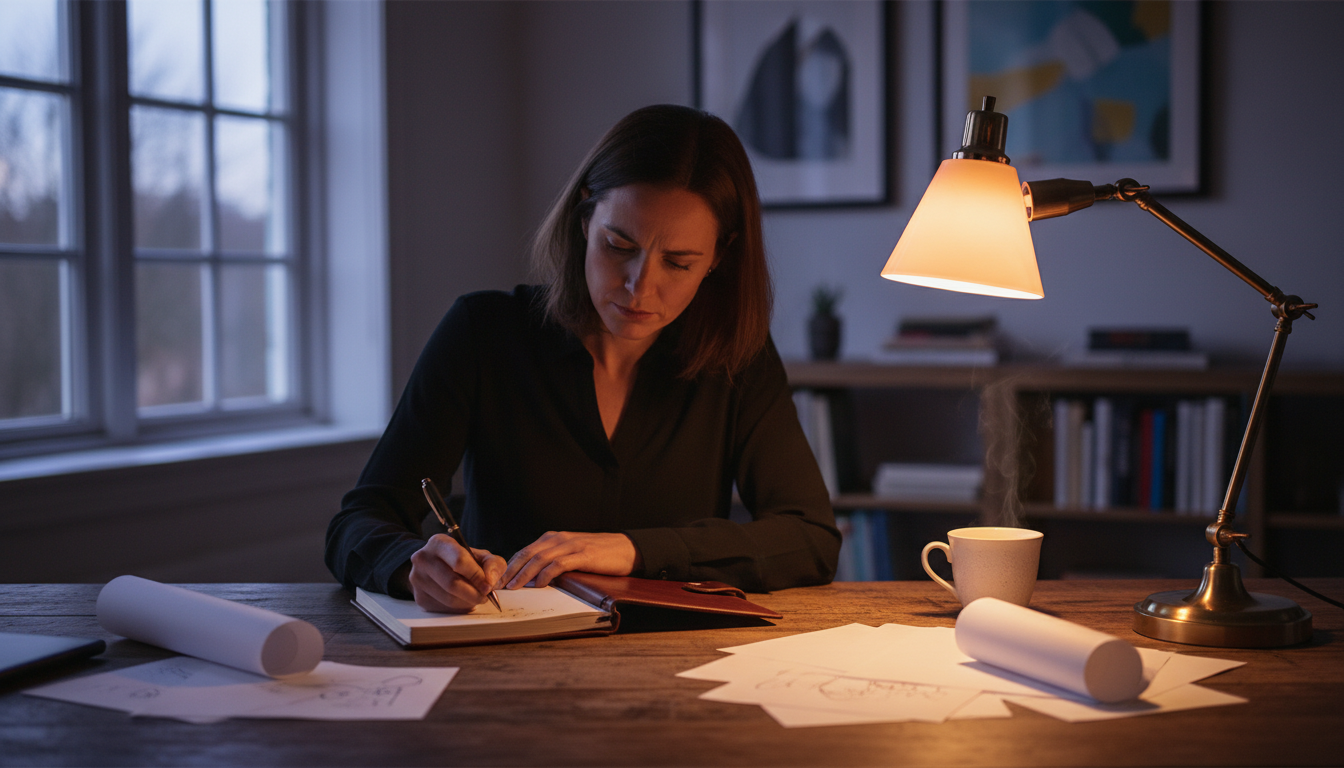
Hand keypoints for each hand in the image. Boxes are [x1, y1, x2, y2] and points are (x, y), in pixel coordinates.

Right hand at [406, 534, 506, 612]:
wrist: (437, 566)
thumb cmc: (462, 560)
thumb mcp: (481, 555)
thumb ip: (493, 564)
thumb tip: (490, 580)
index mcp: (439, 543)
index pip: (459, 561)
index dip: (477, 576)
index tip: (488, 586)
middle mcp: (423, 559)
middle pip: (452, 583)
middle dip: (473, 593)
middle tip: (484, 597)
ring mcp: (417, 579)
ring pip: (448, 599)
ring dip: (467, 602)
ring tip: (475, 598)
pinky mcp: (418, 597)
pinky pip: (443, 608)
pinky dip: (458, 608)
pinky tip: (463, 601)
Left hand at [502, 531, 641, 588]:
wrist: (625, 548)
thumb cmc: (598, 554)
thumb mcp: (571, 554)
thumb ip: (553, 561)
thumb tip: (533, 578)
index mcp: (553, 538)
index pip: (525, 551)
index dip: (509, 566)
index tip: (498, 581)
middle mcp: (559, 539)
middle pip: (527, 554)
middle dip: (511, 570)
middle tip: (499, 586)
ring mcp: (571, 546)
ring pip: (540, 558)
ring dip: (524, 574)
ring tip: (514, 587)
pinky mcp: (583, 555)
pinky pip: (559, 564)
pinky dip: (547, 574)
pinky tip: (540, 584)